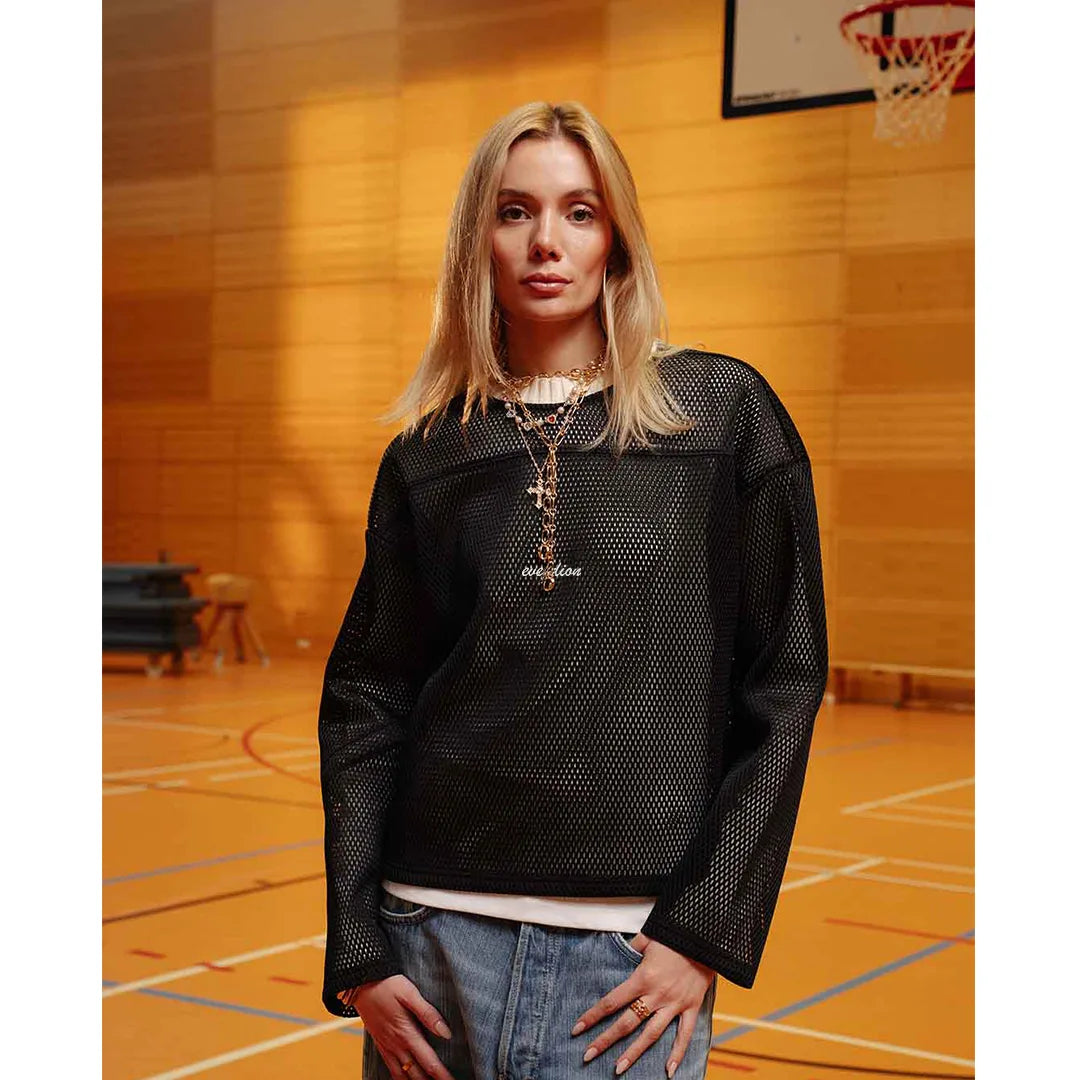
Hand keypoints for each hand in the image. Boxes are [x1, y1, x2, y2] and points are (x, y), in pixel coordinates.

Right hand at [346, 974, 456, 1079]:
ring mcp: (387, 1047)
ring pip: (403, 1077)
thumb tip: (447, 1033)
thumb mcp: (410, 994)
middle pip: (417, 1075)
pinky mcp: (380, 1045)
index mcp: (407, 1033)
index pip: (429, 1062)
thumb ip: (428, 1014)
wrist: (360, 984)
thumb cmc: (387, 985)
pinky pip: (390, 1070)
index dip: (442, 1075)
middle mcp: (396, 1045)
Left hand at [569, 933, 713, 1077]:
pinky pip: (684, 1035)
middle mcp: (656, 995)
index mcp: (642, 978)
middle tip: (588, 1055)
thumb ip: (631, 947)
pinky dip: (677, 1053)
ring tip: (618, 1069)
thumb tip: (617, 949)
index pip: (612, 1001)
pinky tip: (668, 1071)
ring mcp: (674, 1004)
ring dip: (634, 1053)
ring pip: (651, 1035)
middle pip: (627, 1023)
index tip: (577, 1028)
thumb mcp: (648, 938)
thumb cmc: (674, 936)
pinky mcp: (691, 1007)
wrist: (705, 939)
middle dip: (605, 1040)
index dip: (593, 1015)